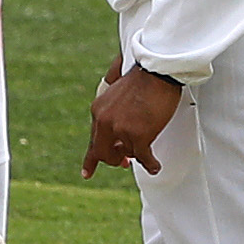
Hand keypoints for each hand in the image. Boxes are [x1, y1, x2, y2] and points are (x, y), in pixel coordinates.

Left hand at [81, 60, 182, 177]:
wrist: (157, 70)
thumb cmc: (144, 79)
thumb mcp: (117, 96)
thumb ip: (112, 115)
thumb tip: (118, 139)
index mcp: (98, 110)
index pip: (93, 139)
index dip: (93, 158)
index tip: (86, 173)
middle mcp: (104, 121)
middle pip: (103, 153)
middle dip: (114, 160)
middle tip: (124, 164)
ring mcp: (120, 129)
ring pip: (127, 154)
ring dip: (137, 154)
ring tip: (148, 151)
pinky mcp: (138, 135)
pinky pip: (142, 158)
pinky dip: (150, 164)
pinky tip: (154, 165)